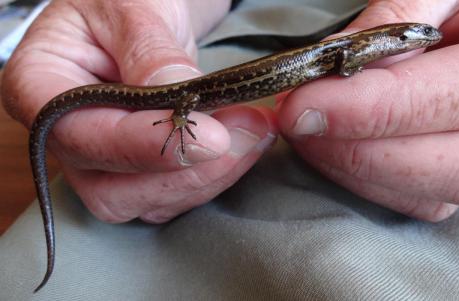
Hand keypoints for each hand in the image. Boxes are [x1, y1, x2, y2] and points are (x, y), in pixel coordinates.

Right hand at [1, 0, 276, 222]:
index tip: (210, 138)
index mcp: (40, 88)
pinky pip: (171, 197)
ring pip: (147, 202)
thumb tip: (181, 97)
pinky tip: (242, 146)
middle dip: (186, 172)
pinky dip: (212, 178)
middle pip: (110, 189)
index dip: (141, 146)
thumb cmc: (123, 3)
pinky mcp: (137, 172)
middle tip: (247, 132)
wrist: (139, 20)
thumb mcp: (132, 10)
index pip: (81, 136)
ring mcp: (102, 162)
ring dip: (208, 178)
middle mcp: (67, 138)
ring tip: (254, 132)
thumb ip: (150, 53)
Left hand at [277, 0, 458, 220]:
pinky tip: (340, 148)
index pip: (448, 101)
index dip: (370, 111)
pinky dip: (370, 180)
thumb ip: (394, 24)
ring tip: (310, 131)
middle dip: (356, 153)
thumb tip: (329, 60)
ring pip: (428, 195)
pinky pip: (422, 199)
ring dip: (355, 170)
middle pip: (444, 169)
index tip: (305, 107)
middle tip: (299, 122)